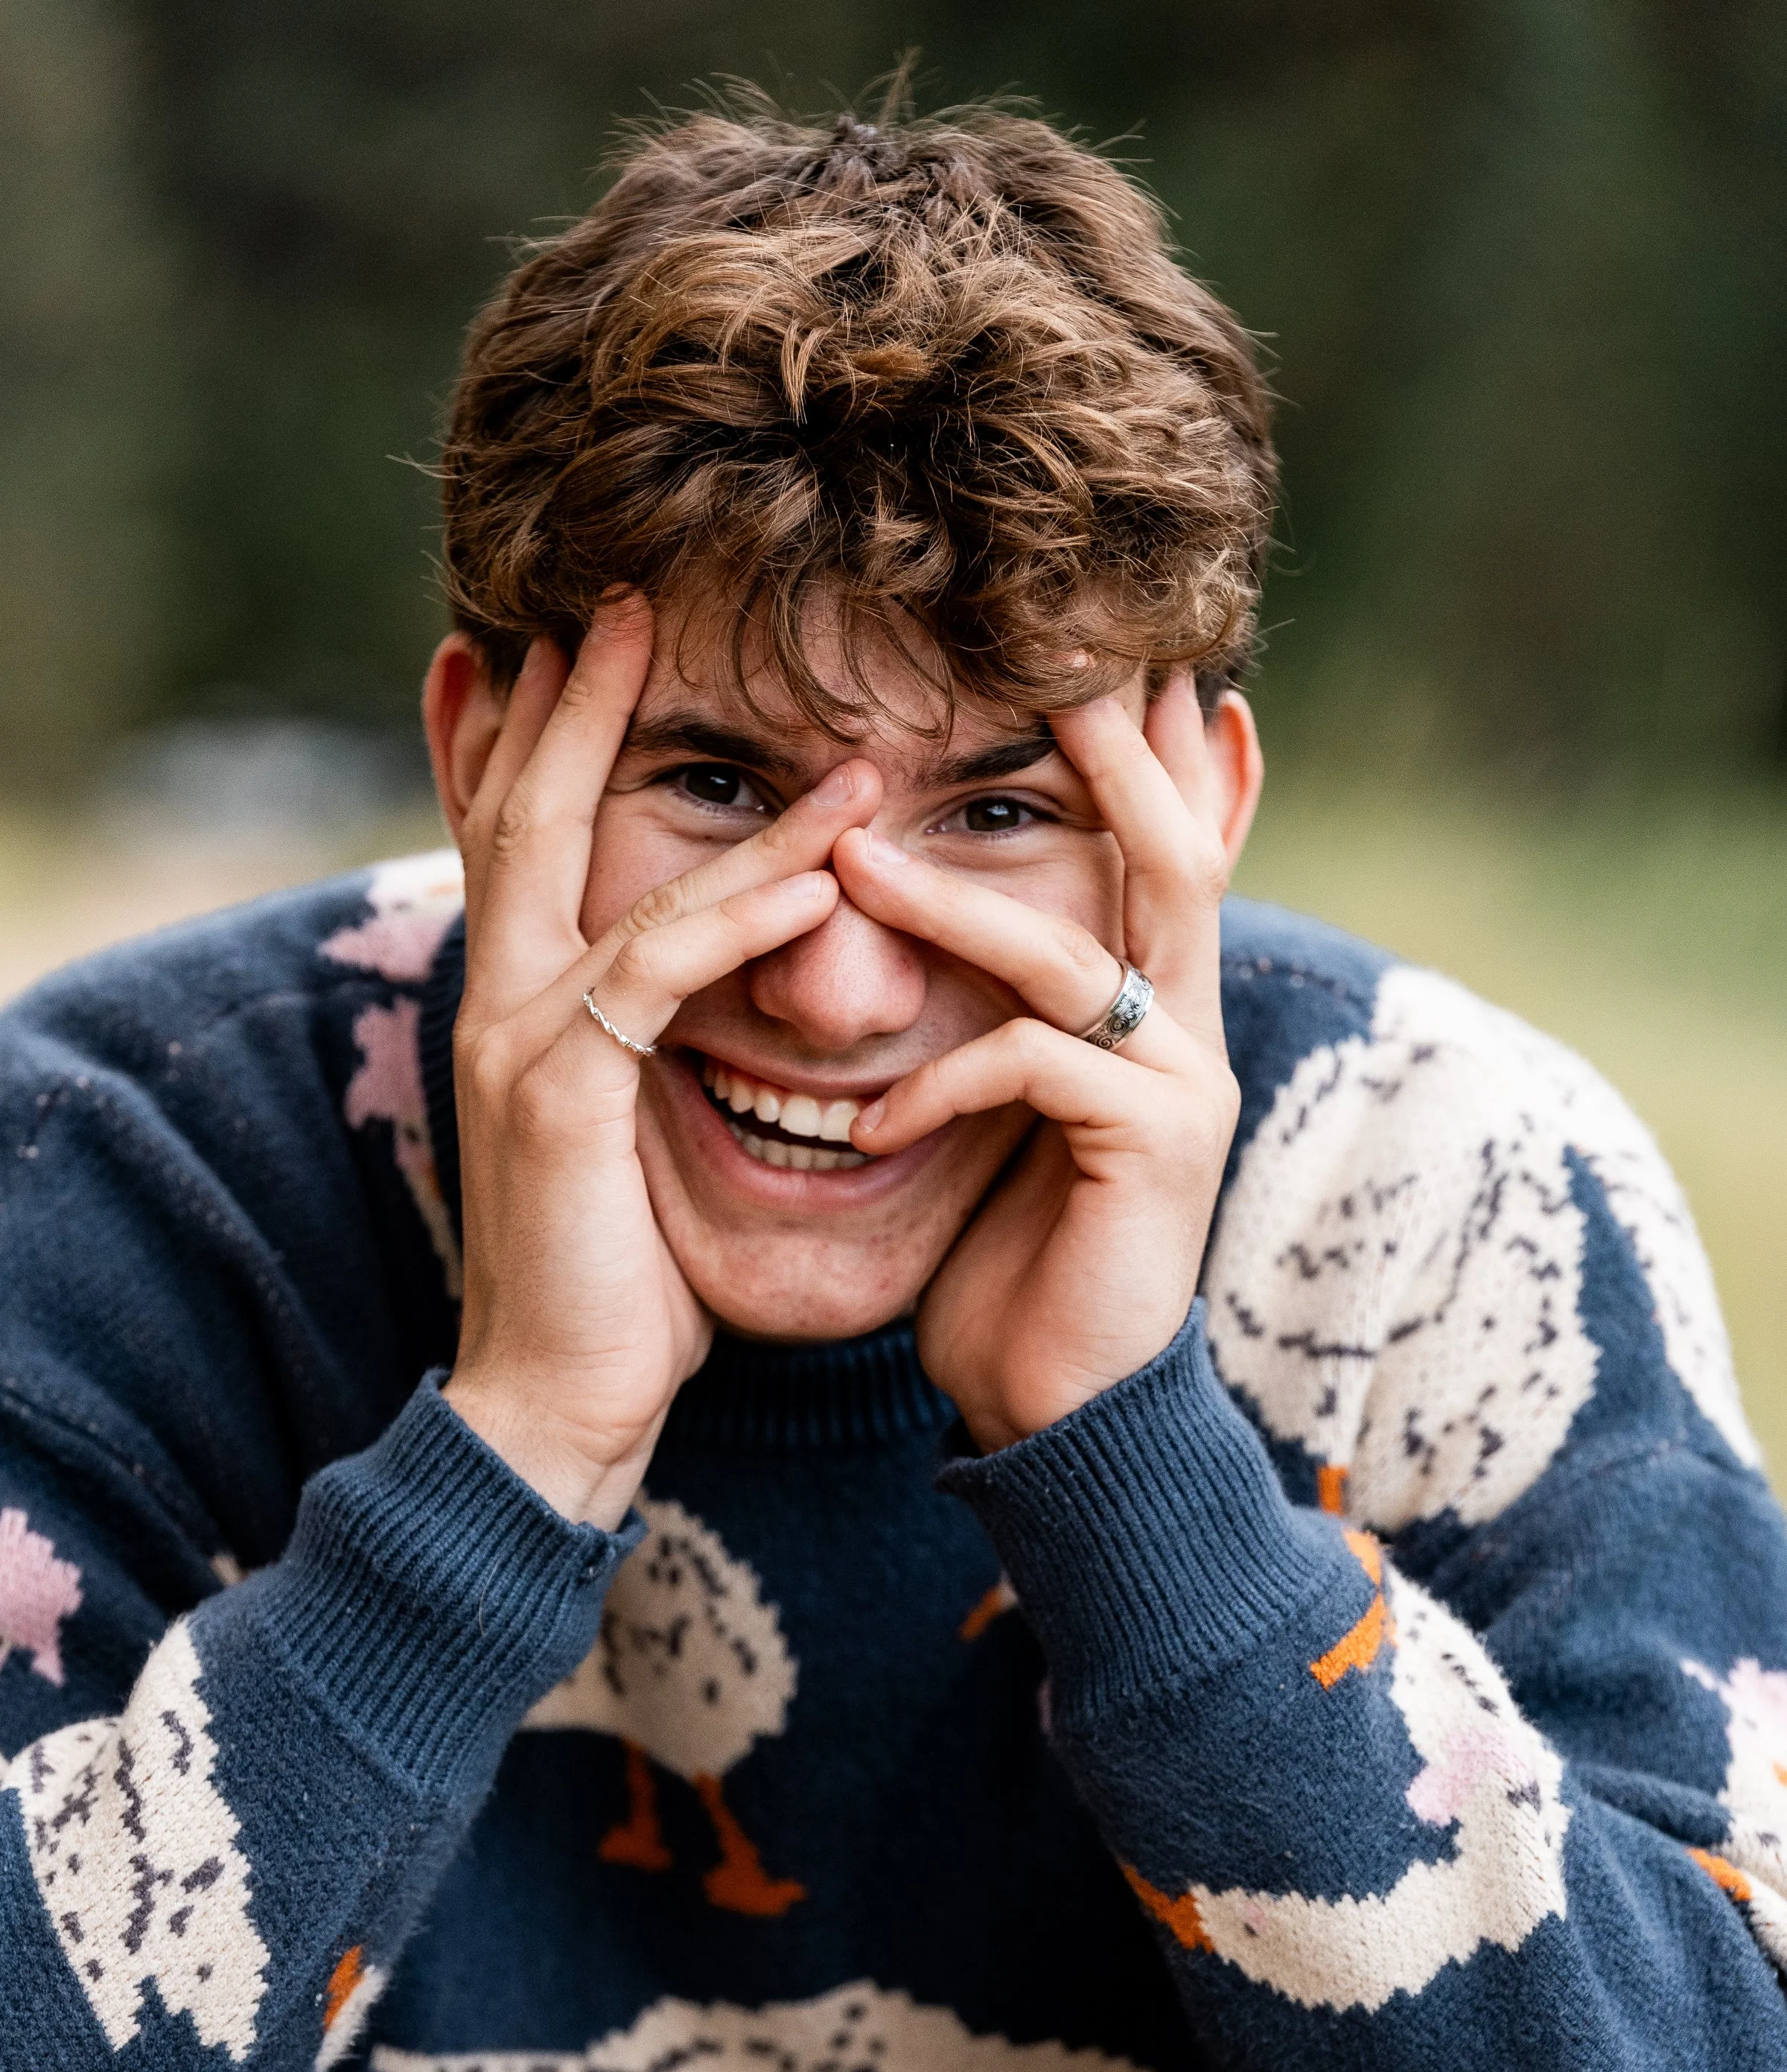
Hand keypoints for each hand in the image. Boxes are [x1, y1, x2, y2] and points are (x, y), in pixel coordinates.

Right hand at [442, 602, 867, 1524]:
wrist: (554, 1405)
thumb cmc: (615, 1280)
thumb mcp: (627, 1136)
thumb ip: (648, 1047)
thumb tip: (703, 998)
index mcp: (514, 1004)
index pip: (513, 835)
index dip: (528, 732)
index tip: (568, 638)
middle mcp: (497, 1000)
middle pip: (525, 808)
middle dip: (569, 697)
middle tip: (620, 595)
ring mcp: (518, 1040)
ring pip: (603, 869)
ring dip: (706, 790)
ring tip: (802, 731)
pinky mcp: (563, 1094)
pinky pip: (663, 974)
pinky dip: (741, 913)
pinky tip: (815, 870)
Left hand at [838, 677, 1241, 1451]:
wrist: (1057, 1412)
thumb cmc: (1014, 1267)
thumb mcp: (1001, 1123)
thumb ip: (1002, 1022)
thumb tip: (923, 926)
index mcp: (1155, 1019)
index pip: (1169, 857)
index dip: (1153, 759)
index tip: (1116, 659)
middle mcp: (1189, 1035)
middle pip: (1173, 855)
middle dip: (1113, 758)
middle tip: (1049, 667)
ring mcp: (1182, 1089)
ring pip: (1072, 952)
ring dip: (954, 906)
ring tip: (851, 862)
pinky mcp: (1154, 1150)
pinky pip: (1036, 1065)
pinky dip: (941, 1079)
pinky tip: (868, 1124)